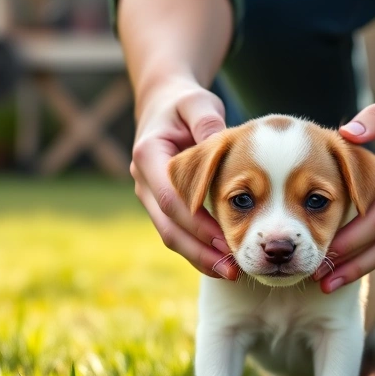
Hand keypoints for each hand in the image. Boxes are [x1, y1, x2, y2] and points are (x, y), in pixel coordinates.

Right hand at [130, 78, 238, 279]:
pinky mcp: (162, 205)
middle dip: (199, 251)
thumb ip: (206, 120)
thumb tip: (219, 141)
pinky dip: (199, 248)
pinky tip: (224, 262)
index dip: (198, 223)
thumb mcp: (197, 102)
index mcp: (148, 155)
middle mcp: (143, 180)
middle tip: (231, 269)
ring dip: (199, 257)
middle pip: (168, 226)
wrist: (163, 105)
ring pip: (170, 235)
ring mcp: (149, 195)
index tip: (227, 239)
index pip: (171, 199)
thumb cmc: (185, 103)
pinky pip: (178, 231)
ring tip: (231, 273)